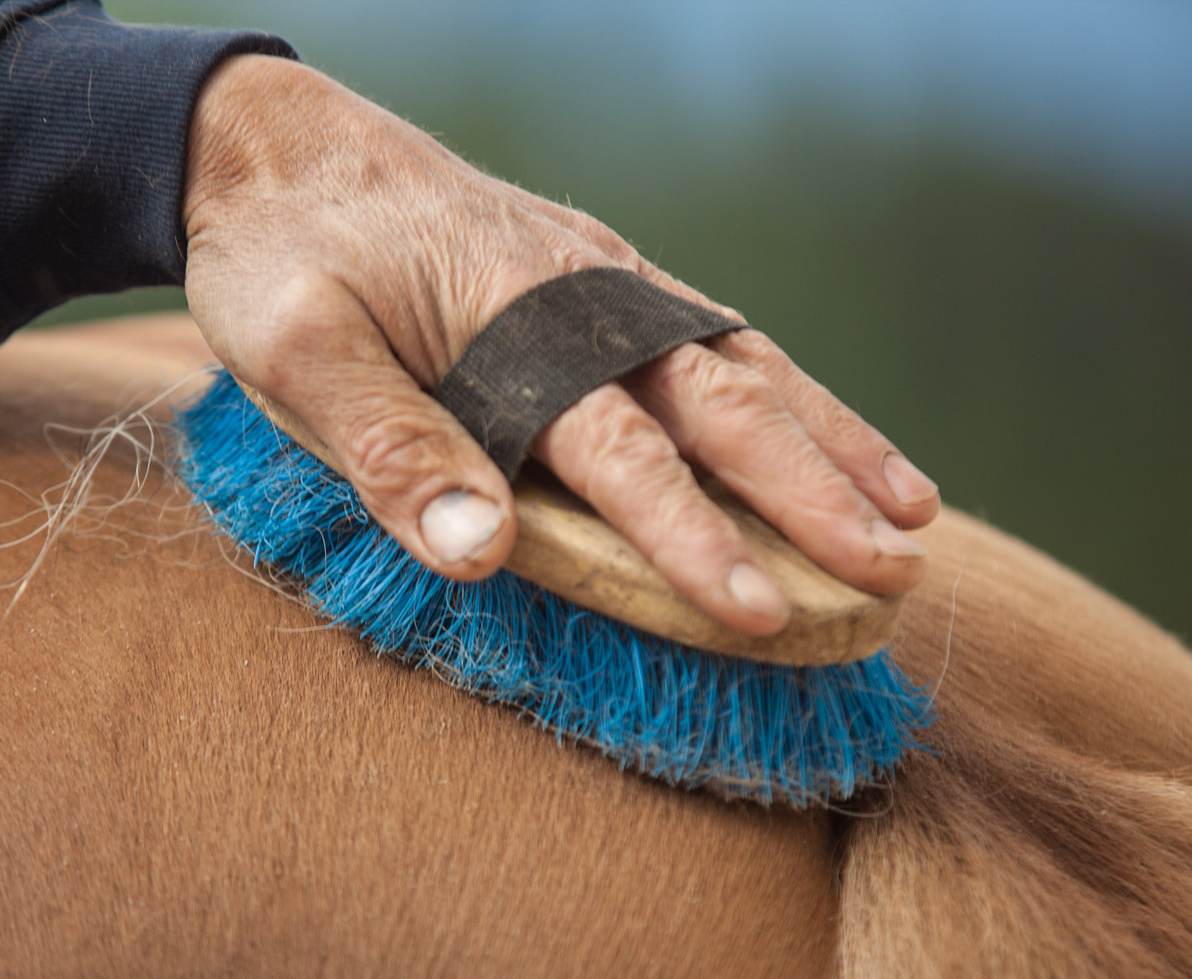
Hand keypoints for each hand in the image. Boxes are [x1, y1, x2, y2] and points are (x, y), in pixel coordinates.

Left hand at [183, 56, 938, 637]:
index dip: (694, 542)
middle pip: (726, 404)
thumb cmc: (282, 257)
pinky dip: (788, 389)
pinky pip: (715, 333)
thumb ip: (389, 447)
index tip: (760, 620)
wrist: (280, 146)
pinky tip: (821, 424)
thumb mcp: (297, 354)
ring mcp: (604, 279)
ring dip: (832, 440)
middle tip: (895, 578)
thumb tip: (484, 553)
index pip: (627, 454)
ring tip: (911, 511)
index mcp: (520, 322)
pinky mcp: (600, 274)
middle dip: (815, 498)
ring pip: (747, 363)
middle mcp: (586, 296)